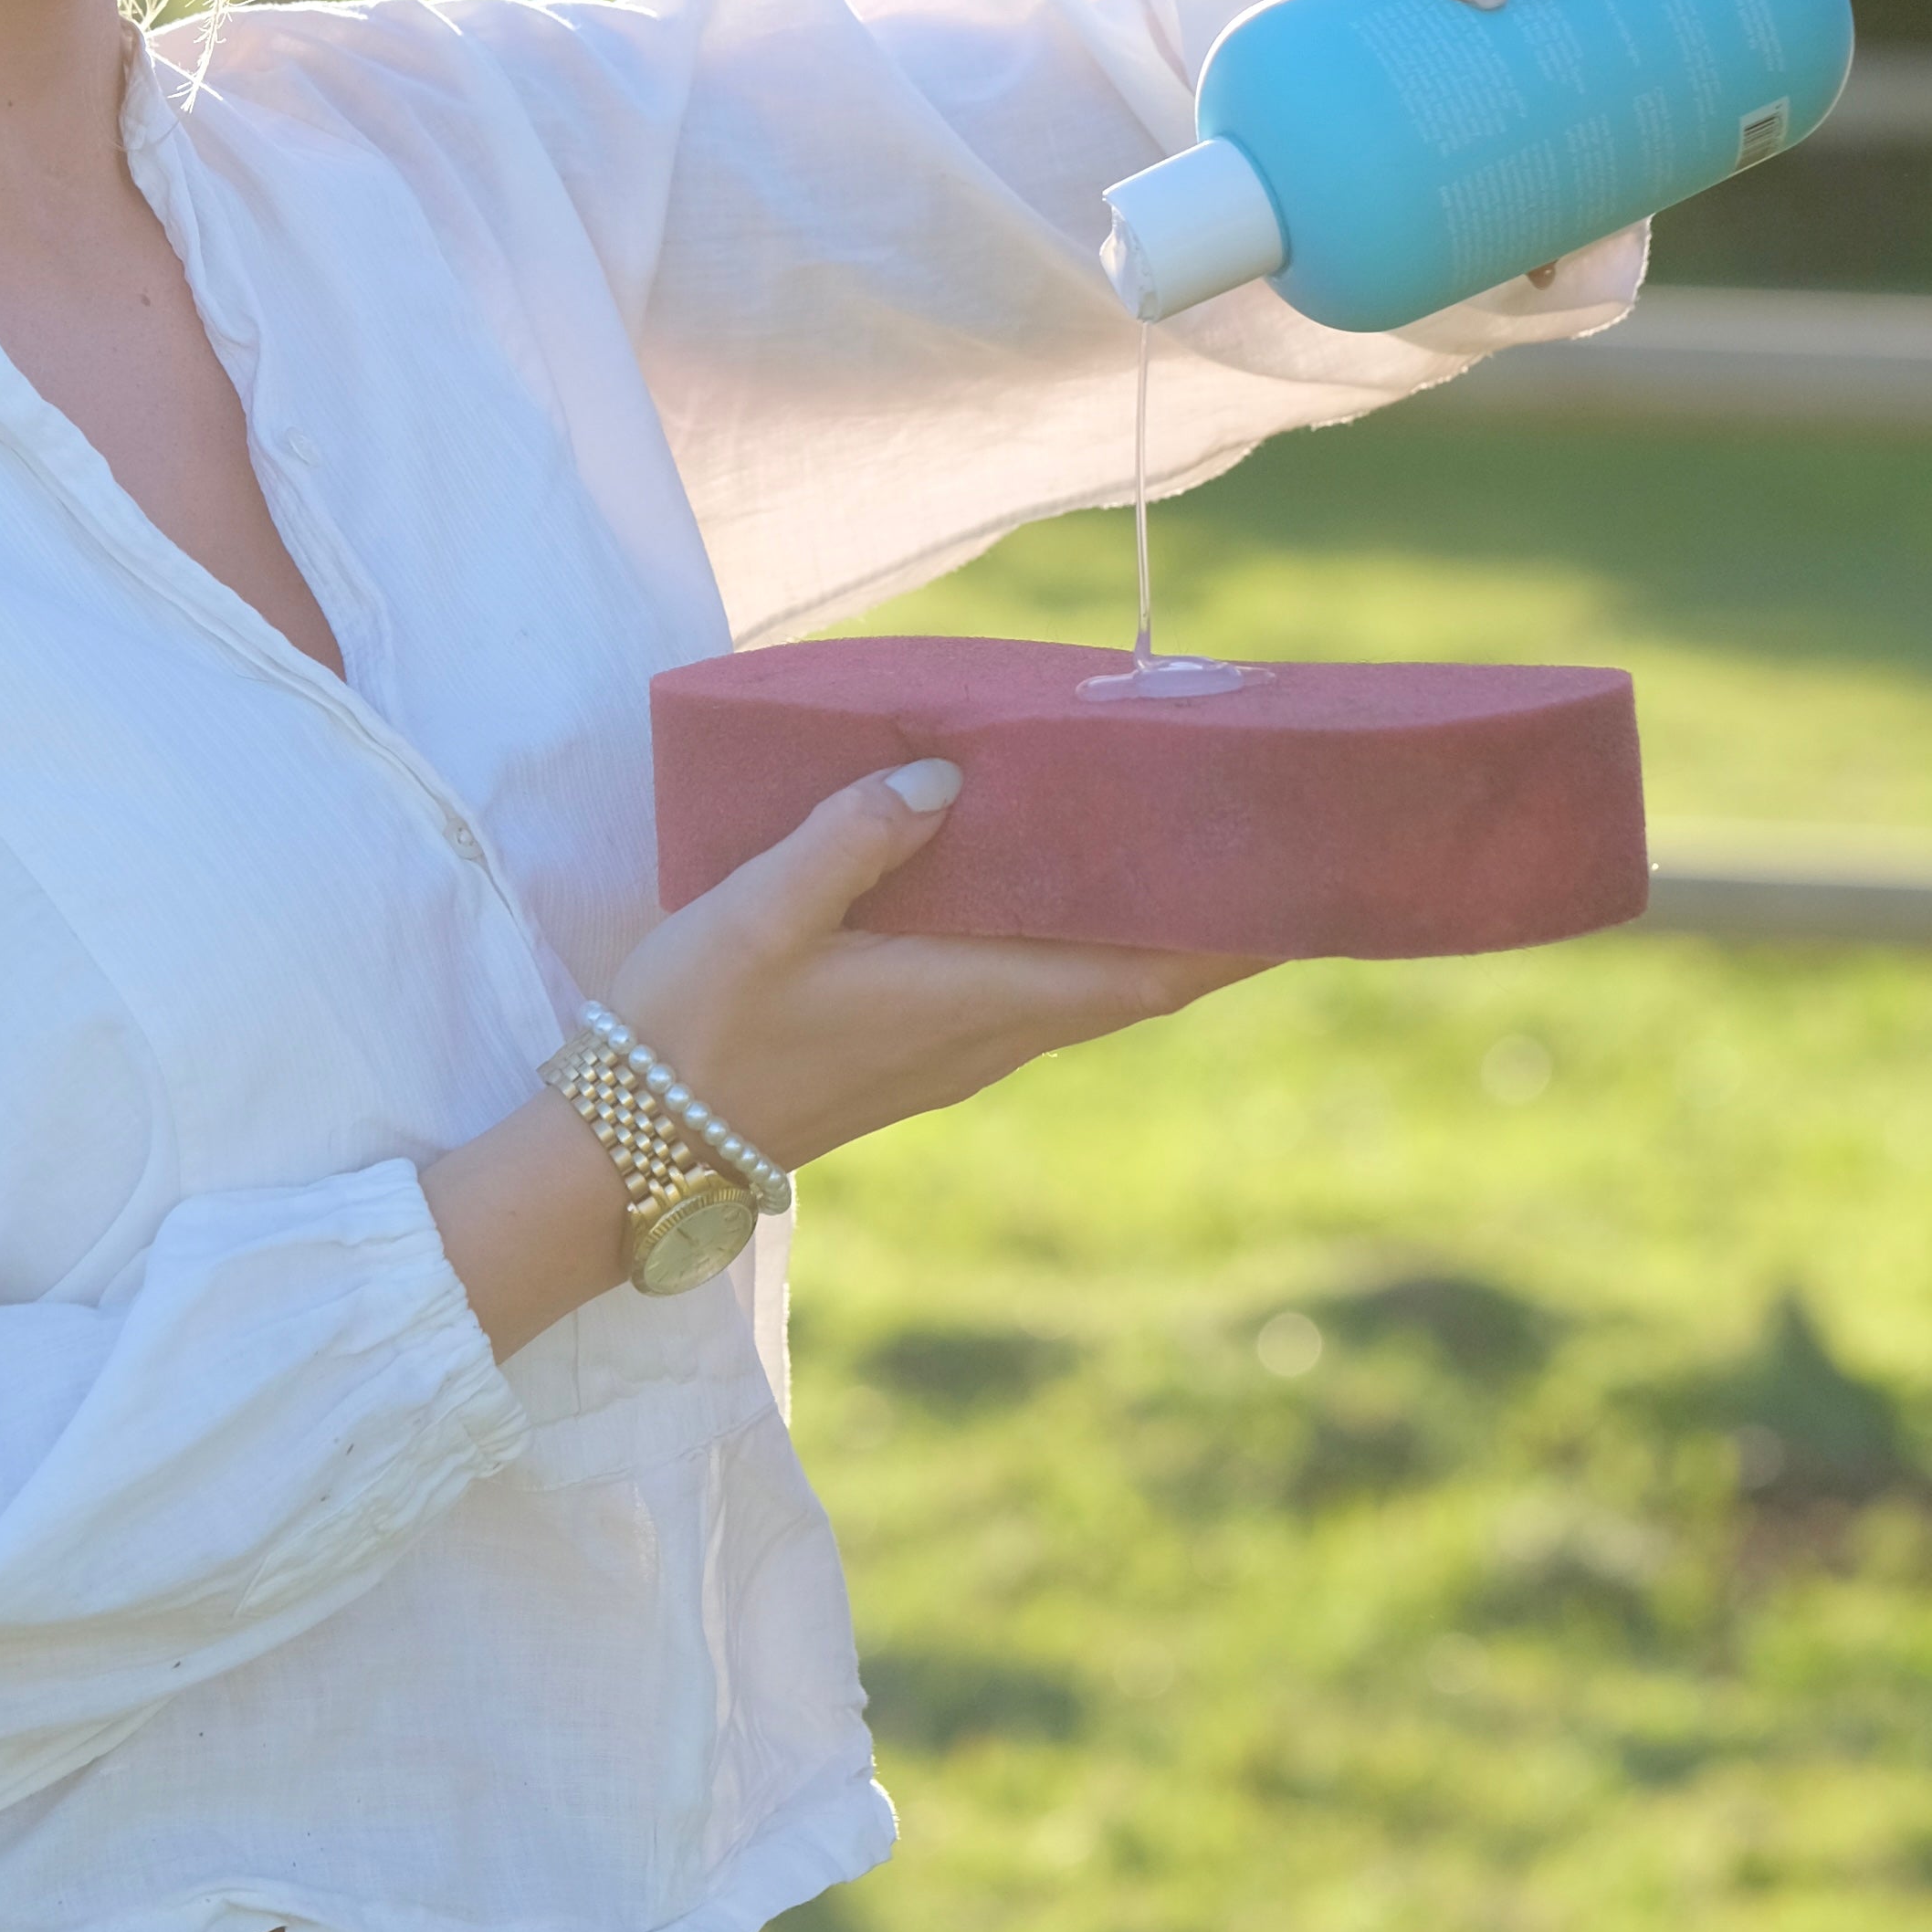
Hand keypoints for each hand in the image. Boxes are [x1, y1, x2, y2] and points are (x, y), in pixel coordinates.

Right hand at [611, 763, 1270, 1174]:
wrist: (629, 1153)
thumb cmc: (692, 1028)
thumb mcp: (759, 913)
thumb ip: (853, 838)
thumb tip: (950, 779)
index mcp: (965, 1003)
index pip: (1138, 976)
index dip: (1229, 941)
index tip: (1303, 897)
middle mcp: (981, 1039)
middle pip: (1131, 984)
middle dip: (1207, 929)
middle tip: (1262, 847)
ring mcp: (951, 1057)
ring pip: (1083, 993)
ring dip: (1141, 937)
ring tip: (1178, 855)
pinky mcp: (915, 1058)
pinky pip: (1031, 997)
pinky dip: (1074, 948)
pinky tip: (1052, 896)